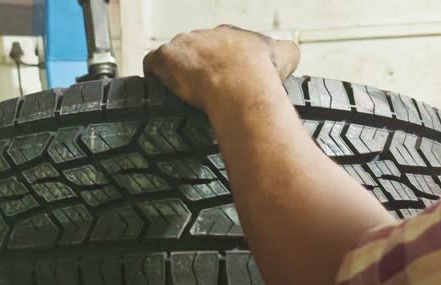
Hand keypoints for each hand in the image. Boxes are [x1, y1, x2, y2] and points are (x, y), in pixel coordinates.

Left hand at [143, 25, 299, 111]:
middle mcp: (204, 35)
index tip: (222, 82)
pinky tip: (160, 89)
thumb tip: (288, 54)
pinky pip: (152, 63)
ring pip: (173, 56)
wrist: (242, 84)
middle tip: (203, 92)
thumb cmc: (262, 74)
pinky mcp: (165, 59)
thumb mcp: (286, 56)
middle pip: (194, 50)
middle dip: (197, 69)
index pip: (218, 47)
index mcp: (229, 35)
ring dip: (175, 72)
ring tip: (181, 93)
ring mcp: (182, 45)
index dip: (219, 65)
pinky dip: (154, 74)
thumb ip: (286, 52)